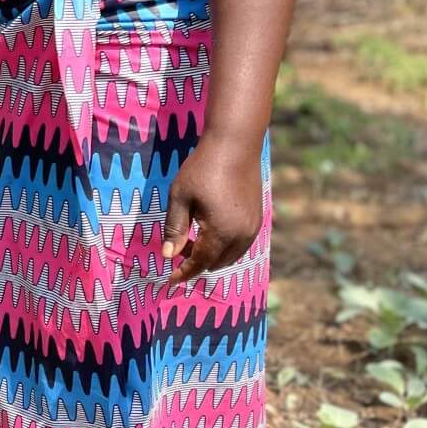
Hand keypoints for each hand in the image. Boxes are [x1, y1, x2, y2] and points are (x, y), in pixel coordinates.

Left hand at [162, 136, 263, 285]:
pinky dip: (224, 246)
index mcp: (222, 232)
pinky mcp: (258, 219)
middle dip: (195, 262)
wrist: (235, 146)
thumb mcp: (180, 198)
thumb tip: (168, 256)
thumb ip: (174, 229)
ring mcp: (253, 227)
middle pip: (216, 263)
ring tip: (191, 237)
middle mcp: (242, 235)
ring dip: (211, 255)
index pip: (200, 263)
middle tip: (177, 246)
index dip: (184, 273)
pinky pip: (240, 244)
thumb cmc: (202, 169)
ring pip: (230, 256)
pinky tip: (208, 230)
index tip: (169, 281)